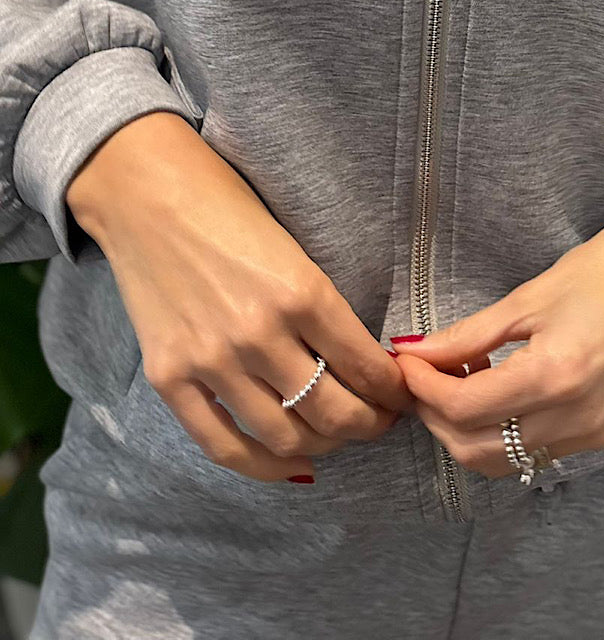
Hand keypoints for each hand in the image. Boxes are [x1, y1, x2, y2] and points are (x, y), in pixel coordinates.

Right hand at [66, 111, 412, 482]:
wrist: (146, 194)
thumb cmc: (229, 208)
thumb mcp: (296, 248)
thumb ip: (324, 306)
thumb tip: (365, 361)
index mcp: (303, 292)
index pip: (366, 368)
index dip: (393, 393)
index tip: (402, 395)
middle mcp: (260, 334)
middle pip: (334, 413)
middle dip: (369, 425)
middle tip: (380, 421)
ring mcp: (212, 361)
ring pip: (286, 438)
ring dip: (324, 446)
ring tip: (336, 436)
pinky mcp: (170, 378)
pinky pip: (223, 445)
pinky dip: (263, 466)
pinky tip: (291, 465)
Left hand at [390, 189, 603, 477]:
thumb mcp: (533, 294)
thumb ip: (471, 332)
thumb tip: (416, 351)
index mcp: (555, 376)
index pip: (462, 408)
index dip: (422, 386)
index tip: (405, 359)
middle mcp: (575, 418)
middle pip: (474, 448)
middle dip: (435, 415)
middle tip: (421, 372)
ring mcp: (591, 432)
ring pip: (502, 460)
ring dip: (464, 430)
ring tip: (455, 378)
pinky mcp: (602, 431)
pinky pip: (533, 450)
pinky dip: (500, 432)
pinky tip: (493, 388)